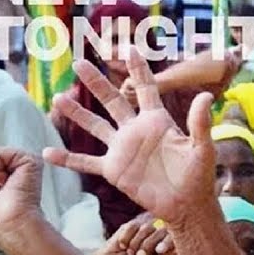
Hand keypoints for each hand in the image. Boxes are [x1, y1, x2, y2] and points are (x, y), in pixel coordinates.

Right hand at [45, 51, 216, 228]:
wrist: (187, 205)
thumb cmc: (199, 176)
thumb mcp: (202, 148)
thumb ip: (200, 123)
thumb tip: (207, 95)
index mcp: (158, 121)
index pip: (146, 89)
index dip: (138, 70)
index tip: (130, 49)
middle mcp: (136, 130)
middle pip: (112, 101)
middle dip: (97, 83)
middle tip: (79, 64)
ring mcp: (122, 149)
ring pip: (95, 126)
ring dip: (77, 114)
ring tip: (58, 98)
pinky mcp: (114, 170)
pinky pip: (86, 162)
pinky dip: (67, 158)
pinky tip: (47, 152)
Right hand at [93, 218, 177, 254]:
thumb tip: (182, 247)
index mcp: (166, 249)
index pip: (174, 237)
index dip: (167, 242)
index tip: (159, 250)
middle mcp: (157, 239)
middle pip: (161, 231)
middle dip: (148, 245)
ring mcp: (144, 232)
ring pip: (147, 227)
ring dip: (136, 243)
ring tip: (130, 253)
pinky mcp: (130, 227)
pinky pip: (133, 225)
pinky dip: (126, 238)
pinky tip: (122, 246)